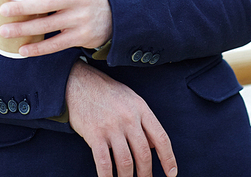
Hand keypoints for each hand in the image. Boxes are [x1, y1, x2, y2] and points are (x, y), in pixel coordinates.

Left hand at [0, 0, 111, 56]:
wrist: (114, 14)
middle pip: (45, 3)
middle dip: (22, 7)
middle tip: (3, 10)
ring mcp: (80, 18)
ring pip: (46, 25)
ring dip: (23, 29)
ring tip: (4, 31)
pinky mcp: (81, 36)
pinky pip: (55, 44)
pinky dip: (37, 48)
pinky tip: (22, 49)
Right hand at [66, 61, 177, 176]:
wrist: (79, 82)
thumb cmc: (107, 92)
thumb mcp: (131, 99)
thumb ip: (144, 121)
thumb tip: (155, 147)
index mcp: (141, 108)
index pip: (161, 138)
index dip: (168, 159)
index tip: (172, 174)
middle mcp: (128, 117)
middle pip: (144, 154)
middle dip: (146, 174)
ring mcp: (111, 126)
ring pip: (126, 163)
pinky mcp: (95, 134)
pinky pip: (104, 164)